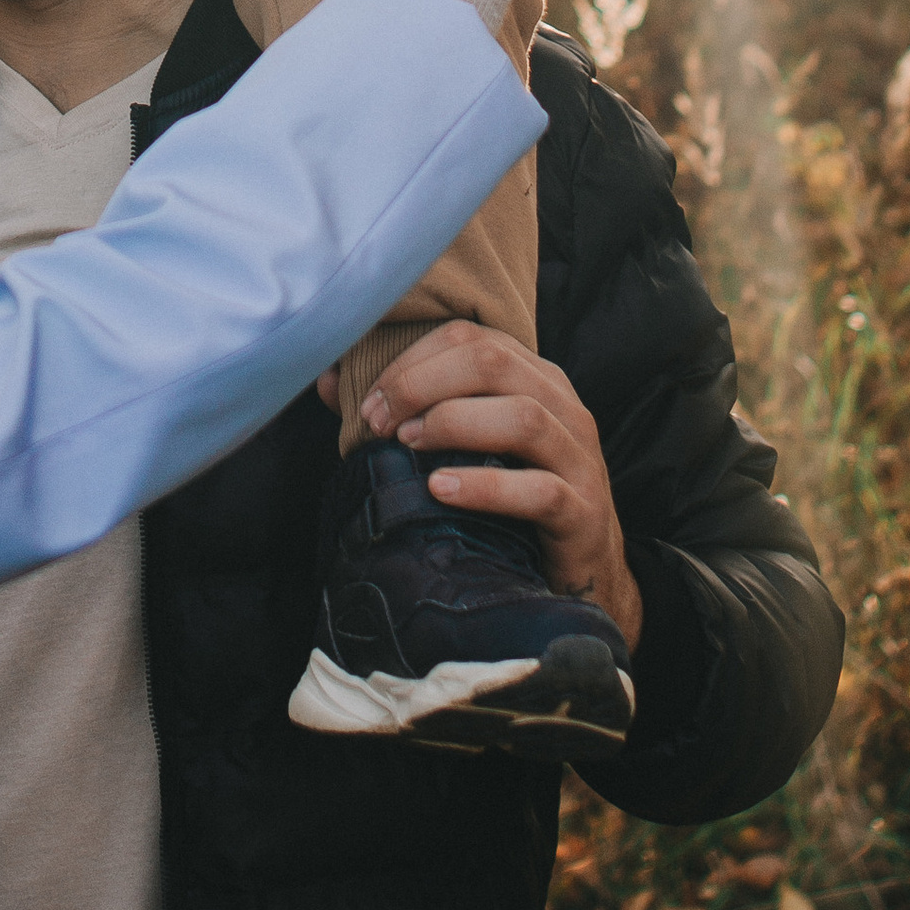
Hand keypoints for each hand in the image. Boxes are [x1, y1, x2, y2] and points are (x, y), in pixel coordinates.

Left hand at [333, 320, 644, 647]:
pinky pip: (539, 490)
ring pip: (521, 416)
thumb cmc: (510, 496)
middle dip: (422, 386)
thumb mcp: (464, 444)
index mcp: (533, 375)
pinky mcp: (583, 511)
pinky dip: (484, 487)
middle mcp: (562, 404)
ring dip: (452, 424)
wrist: (582, 571)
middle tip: (380, 423)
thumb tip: (326, 381)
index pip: (468, 338)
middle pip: (492, 364)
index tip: (368, 401)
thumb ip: (401, 410)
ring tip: (408, 446)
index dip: (410, 362)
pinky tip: (440, 489)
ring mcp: (578, 457)